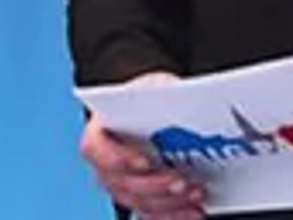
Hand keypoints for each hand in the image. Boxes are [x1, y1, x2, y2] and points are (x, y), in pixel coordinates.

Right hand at [79, 72, 205, 218]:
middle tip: (181, 182)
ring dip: (169, 203)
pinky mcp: (141, 200)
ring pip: (139, 203)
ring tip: (195, 193)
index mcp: (98, 133)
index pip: (96, 149)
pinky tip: (193, 211)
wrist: (155, 111)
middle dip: (155, 186)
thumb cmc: (149, 97)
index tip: (145, 162)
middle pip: (121, 183)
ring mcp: (121, 185)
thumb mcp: (154, 86)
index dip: (119, 159)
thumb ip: (160, 93)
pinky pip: (153, 215)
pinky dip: (173, 215)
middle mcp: (104, 164)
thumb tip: (181, 101)